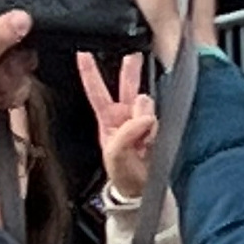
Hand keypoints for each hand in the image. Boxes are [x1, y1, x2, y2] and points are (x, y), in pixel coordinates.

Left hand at [80, 53, 157, 205]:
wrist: (143, 191)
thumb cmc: (124, 176)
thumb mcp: (115, 156)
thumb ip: (127, 133)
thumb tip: (145, 115)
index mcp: (107, 120)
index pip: (96, 91)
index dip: (90, 71)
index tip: (83, 52)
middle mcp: (125, 116)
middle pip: (126, 85)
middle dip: (130, 69)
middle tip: (134, 54)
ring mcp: (143, 120)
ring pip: (147, 102)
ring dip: (145, 114)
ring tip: (143, 136)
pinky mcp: (159, 127)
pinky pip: (159, 118)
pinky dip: (156, 127)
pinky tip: (151, 140)